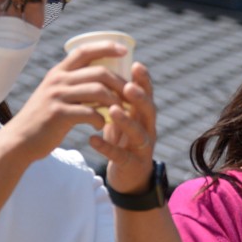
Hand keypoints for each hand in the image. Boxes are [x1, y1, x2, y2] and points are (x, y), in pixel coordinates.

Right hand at [4, 41, 126, 160]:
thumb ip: (71, 84)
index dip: (106, 47)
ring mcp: (57, 96)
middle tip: (130, 94)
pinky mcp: (59, 114)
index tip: (125, 51)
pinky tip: (101, 125)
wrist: (19, 139)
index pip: (85, 51)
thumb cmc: (42, 118)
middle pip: (99, 72)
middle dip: (120, 82)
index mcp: (58, 72)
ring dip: (114, 102)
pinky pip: (90, 112)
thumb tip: (99, 78)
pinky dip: (101, 119)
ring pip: (98, 91)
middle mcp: (58, 80)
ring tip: (120, 111)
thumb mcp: (53, 93)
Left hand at [90, 62, 155, 194]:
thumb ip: (120, 99)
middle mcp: (148, 129)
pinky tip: (92, 139)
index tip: (136, 64)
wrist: (129, 177)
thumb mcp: (125, 118)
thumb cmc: (124, 140)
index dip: (144, 80)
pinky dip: (106, 147)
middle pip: (149, 111)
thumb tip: (106, 69)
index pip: (148, 94)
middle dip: (140, 98)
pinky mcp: (132, 164)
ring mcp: (142, 148)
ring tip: (112, 110)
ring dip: (126, 121)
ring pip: (138, 133)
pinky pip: (120, 156)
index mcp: (145, 115)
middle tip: (128, 86)